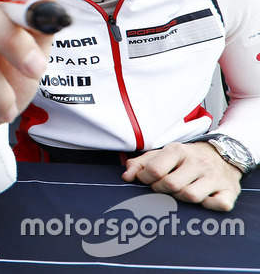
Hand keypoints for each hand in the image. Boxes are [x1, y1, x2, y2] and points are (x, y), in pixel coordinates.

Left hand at [122, 142, 242, 210]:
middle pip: (170, 185)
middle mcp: (198, 161)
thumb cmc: (185, 160)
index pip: (154, 170)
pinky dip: (208, 206)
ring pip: (190, 196)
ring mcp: (215, 176)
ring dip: (181, 199)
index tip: (148, 180)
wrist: (222, 155)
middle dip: (161, 190)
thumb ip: (140, 164)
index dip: (145, 179)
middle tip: (163, 188)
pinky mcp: (230, 191)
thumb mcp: (161, 155)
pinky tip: (203, 198)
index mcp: (178, 150)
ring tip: (181, 192)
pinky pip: (216, 205)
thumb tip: (126, 177)